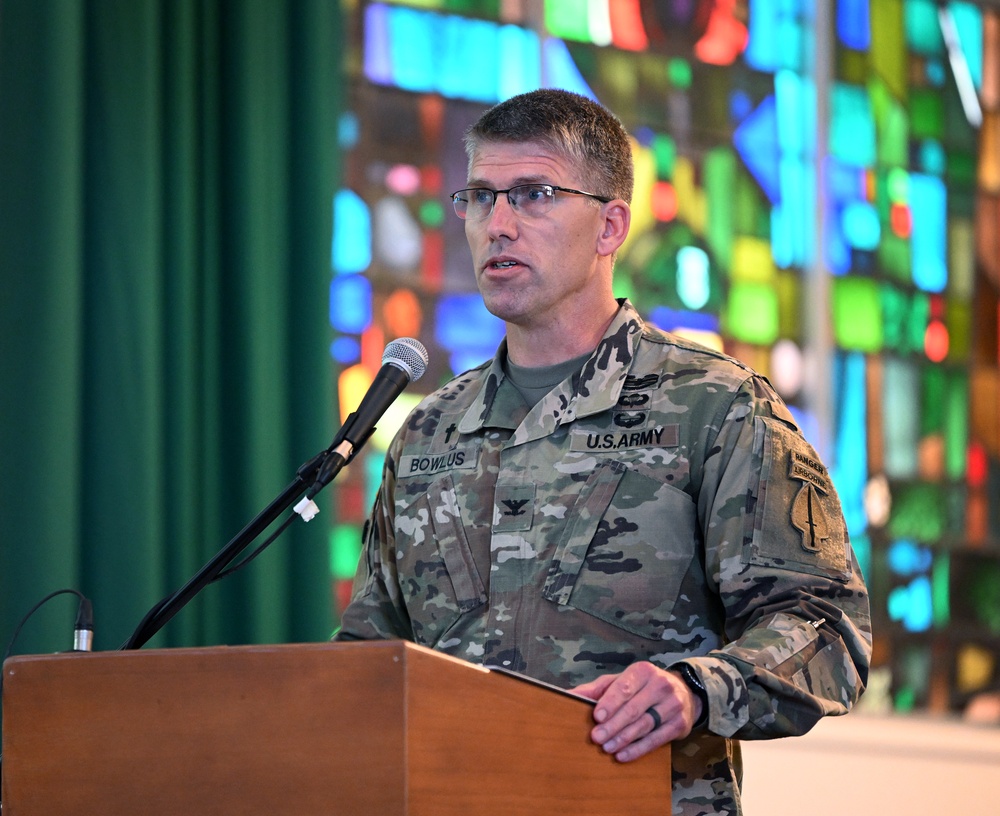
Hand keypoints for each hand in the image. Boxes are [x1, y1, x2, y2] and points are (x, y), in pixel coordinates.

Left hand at [571, 661, 702, 761]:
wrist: (684, 693)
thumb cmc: (643, 687)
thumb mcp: (621, 681)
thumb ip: (597, 689)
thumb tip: (569, 695)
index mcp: (643, 671)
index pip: (625, 687)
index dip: (610, 702)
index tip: (597, 716)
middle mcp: (660, 685)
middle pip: (634, 709)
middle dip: (613, 725)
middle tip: (596, 738)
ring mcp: (672, 705)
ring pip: (645, 725)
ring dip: (624, 738)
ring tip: (607, 748)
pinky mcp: (679, 724)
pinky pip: (657, 739)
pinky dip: (638, 749)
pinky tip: (623, 755)